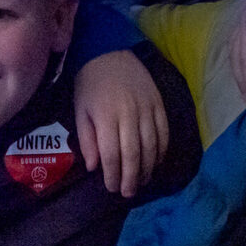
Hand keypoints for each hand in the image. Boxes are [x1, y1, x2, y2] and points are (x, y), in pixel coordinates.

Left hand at [74, 50, 168, 197]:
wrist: (109, 52)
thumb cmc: (89, 84)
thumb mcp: (80, 111)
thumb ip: (87, 140)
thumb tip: (94, 167)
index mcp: (106, 117)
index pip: (112, 155)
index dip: (113, 175)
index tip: (112, 188)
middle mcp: (129, 114)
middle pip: (134, 154)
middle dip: (131, 178)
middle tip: (128, 193)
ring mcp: (147, 109)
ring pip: (152, 146)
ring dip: (147, 168)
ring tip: (141, 181)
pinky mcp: (159, 103)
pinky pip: (164, 132)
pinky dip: (161, 151)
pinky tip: (155, 162)